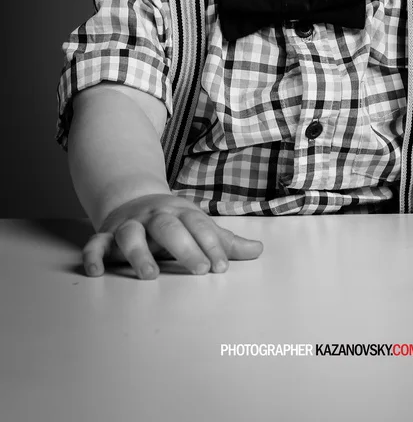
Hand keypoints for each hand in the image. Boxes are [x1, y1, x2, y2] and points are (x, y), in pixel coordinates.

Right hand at [81, 193, 262, 278]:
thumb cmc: (172, 220)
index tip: (222, 266)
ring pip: (131, 234)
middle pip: (169, 227)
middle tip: (200, 270)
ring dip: (139, 253)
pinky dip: (93, 254)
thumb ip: (224, 241)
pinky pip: (95, 243)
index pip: (199, 226)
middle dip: (184, 247)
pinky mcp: (106, 235)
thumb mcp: (198, 226)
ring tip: (151, 275)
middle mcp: (154, 217)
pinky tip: (97, 271)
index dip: (211, 244)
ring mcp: (129, 225)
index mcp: (180, 213)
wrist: (132, 198)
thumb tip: (259, 251)